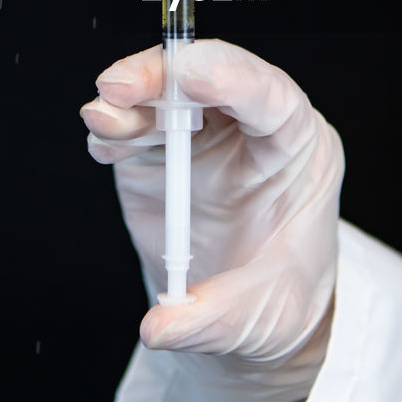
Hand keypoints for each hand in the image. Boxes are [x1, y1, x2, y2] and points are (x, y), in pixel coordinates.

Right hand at [80, 39, 343, 401]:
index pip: (272, 98)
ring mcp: (204, 136)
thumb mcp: (265, 316)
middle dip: (164, 75)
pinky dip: (114, 127)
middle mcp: (252, 130)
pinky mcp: (162, 153)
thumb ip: (215, 319)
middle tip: (119, 87)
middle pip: (211, 78)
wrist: (250, 309)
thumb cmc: (278, 301)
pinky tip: (103, 139)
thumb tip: (160, 327)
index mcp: (299, 150)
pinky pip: (136, 125)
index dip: (231, 79)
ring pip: (166, 93)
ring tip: (103, 118)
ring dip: (130, 98)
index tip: (190, 74)